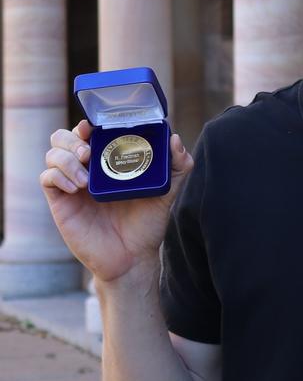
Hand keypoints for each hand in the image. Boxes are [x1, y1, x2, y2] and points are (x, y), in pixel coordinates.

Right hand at [40, 119, 193, 283]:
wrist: (132, 258)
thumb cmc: (147, 223)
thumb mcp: (167, 192)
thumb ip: (178, 167)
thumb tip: (175, 140)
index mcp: (108, 159)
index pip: (90, 130)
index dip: (89, 122)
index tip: (96, 125)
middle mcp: (87, 168)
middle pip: (64, 137)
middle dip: (72, 138)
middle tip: (88, 152)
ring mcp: (72, 184)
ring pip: (53, 153)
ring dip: (66, 158)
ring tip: (86, 178)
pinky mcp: (61, 201)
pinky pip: (47, 178)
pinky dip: (59, 176)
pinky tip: (77, 188)